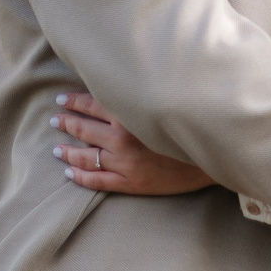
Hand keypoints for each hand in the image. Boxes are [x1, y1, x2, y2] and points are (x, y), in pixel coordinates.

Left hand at [53, 92, 215, 195]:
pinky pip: (96, 181)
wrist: (215, 158)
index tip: (62, 100)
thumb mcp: (166, 105)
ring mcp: (124, 163)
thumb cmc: (192, 128)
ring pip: (85, 157)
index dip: (74, 102)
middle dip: (66, 123)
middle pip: (84, 129)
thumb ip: (141, 98)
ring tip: (56, 149)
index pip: (93, 105)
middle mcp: (122, 139)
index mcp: (130, 117)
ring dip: (67, 151)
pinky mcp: (130, 183)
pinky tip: (69, 173)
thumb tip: (122, 87)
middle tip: (55, 119)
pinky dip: (79, 177)